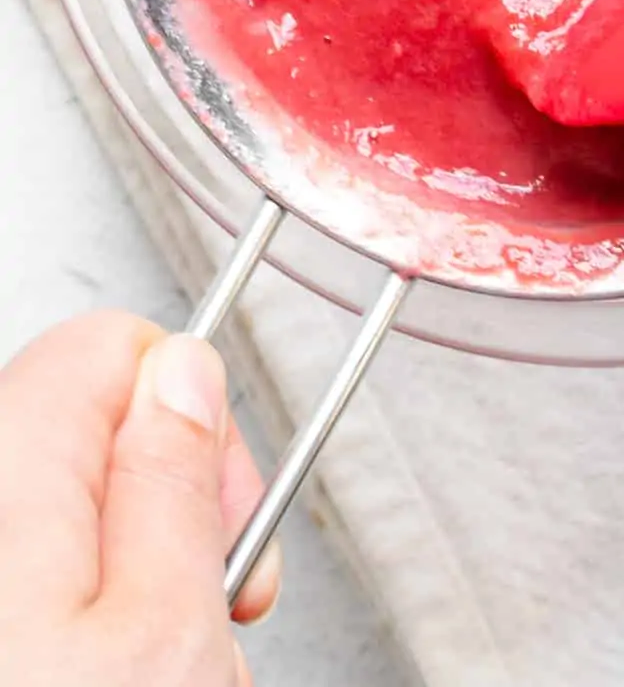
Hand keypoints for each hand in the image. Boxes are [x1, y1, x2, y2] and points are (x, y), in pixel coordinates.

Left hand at [0, 312, 279, 685]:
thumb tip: (185, 369)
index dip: (196, 417)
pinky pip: (38, 588)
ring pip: (75, 525)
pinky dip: (88, 634)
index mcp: (7, 473)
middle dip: (174, 514)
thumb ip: (175, 478)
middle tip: (206, 606)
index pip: (113, 345)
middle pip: (96, 436)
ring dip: (141, 591)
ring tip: (162, 672)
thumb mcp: (163, 634)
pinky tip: (116, 680)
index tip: (225, 509)